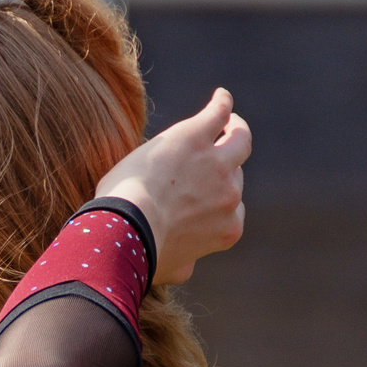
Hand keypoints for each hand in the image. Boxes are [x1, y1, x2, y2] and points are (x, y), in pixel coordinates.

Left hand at [95, 89, 249, 283]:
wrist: (128, 228)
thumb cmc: (142, 252)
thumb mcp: (172, 269)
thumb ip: (186, 263)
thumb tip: (187, 266)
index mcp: (227, 229)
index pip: (231, 209)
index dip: (217, 201)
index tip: (203, 195)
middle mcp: (230, 195)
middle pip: (235, 175)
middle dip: (223, 169)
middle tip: (213, 156)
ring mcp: (217, 164)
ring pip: (239, 140)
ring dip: (236, 129)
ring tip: (229, 121)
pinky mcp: (197, 136)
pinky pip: (218, 113)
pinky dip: (221, 105)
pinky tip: (220, 98)